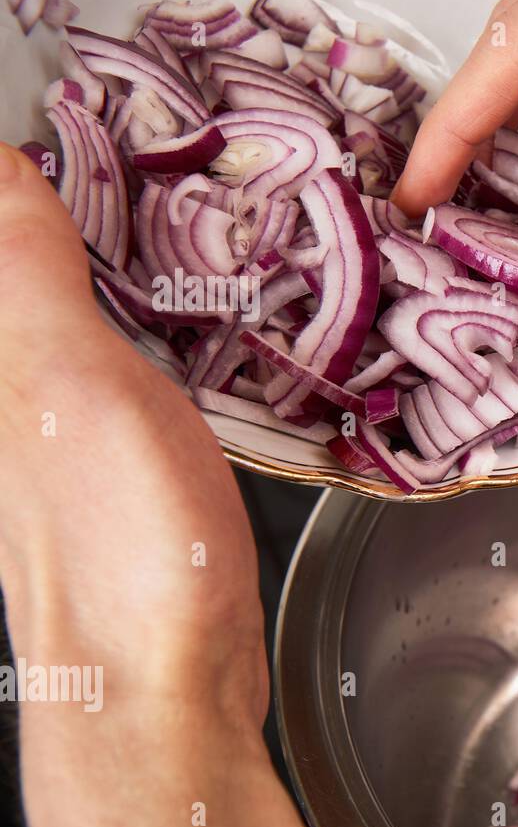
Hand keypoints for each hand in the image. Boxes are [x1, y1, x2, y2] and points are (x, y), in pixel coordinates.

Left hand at [0, 143, 317, 826]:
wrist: (164, 680)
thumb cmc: (119, 550)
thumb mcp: (64, 381)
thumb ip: (24, 270)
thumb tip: (0, 167)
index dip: (29, 174)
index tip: (89, 146)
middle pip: (28, 271)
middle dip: (75, 212)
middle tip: (149, 181)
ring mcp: (43, 423)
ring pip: (63, 306)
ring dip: (112, 260)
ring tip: (176, 226)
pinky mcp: (99, 453)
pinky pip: (105, 352)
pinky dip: (144, 317)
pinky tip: (188, 311)